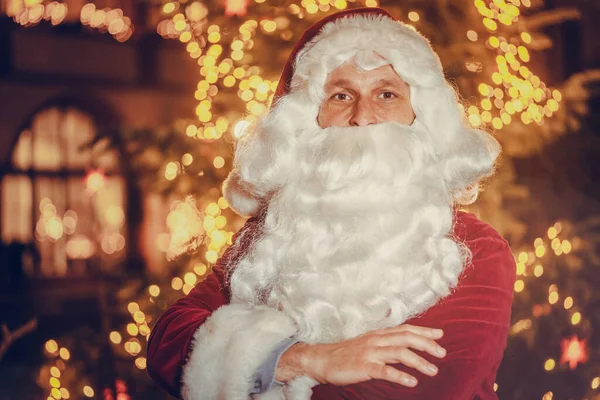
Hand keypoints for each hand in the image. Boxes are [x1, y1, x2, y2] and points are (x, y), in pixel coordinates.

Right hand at [275, 324, 445, 387]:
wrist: (322, 359)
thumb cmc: (346, 355)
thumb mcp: (369, 347)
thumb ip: (387, 348)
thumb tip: (407, 352)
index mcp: (378, 334)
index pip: (405, 329)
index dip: (424, 331)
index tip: (440, 334)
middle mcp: (376, 340)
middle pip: (406, 338)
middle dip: (427, 344)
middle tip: (443, 353)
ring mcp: (370, 352)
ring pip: (399, 353)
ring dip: (419, 361)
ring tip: (433, 370)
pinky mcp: (364, 366)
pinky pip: (385, 371)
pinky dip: (400, 376)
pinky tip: (412, 382)